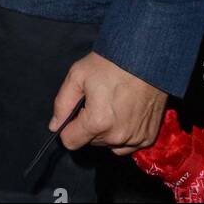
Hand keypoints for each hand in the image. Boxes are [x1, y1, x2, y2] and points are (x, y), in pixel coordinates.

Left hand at [49, 51, 167, 155]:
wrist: (146, 57)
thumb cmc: (111, 63)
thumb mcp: (78, 75)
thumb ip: (62, 103)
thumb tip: (55, 126)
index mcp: (98, 122)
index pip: (71, 141)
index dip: (69, 127)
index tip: (77, 112)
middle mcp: (117, 136)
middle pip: (91, 142)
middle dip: (89, 126)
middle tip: (97, 101)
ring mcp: (135, 139)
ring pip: (109, 145)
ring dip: (106, 132)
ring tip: (112, 106)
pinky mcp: (148, 137)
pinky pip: (128, 144)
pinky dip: (124, 133)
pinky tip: (126, 112)